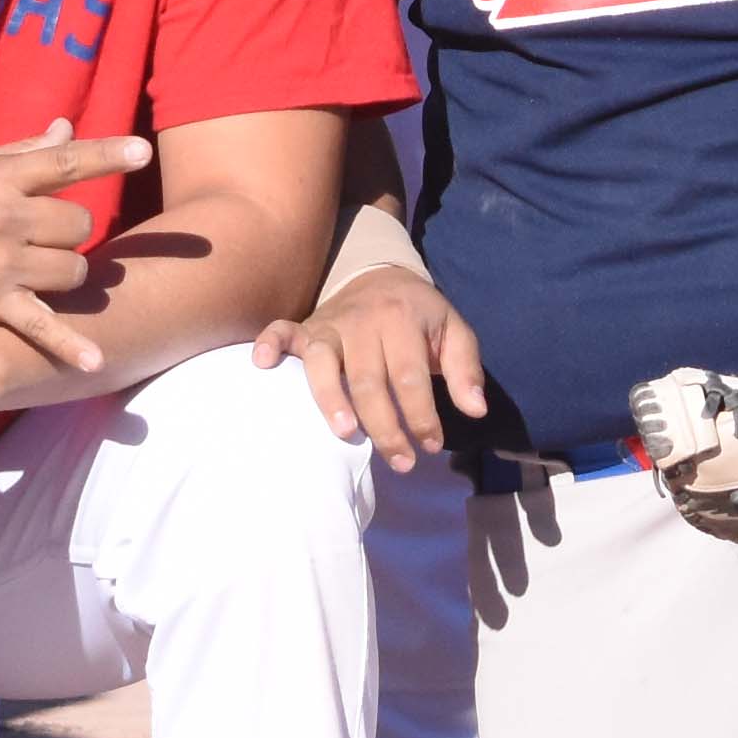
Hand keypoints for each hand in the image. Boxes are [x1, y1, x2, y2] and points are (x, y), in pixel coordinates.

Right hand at [0, 121, 151, 373]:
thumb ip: (23, 153)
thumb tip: (68, 130)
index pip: (64, 162)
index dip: (106, 154)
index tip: (141, 150)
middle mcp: (3, 218)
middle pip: (78, 224)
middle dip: (68, 230)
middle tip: (38, 234)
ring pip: (73, 270)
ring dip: (64, 271)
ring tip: (34, 268)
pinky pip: (40, 326)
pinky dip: (68, 346)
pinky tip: (95, 362)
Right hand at [255, 265, 492, 468]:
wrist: (381, 274)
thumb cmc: (419, 315)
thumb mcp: (453, 331)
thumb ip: (467, 369)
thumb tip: (476, 410)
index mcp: (402, 321)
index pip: (410, 377)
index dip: (421, 416)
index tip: (430, 445)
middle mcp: (363, 322)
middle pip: (368, 380)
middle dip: (385, 427)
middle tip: (401, 462)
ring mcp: (330, 325)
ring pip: (323, 364)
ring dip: (331, 399)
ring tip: (346, 434)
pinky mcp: (305, 327)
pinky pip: (281, 331)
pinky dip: (269, 344)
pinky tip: (261, 364)